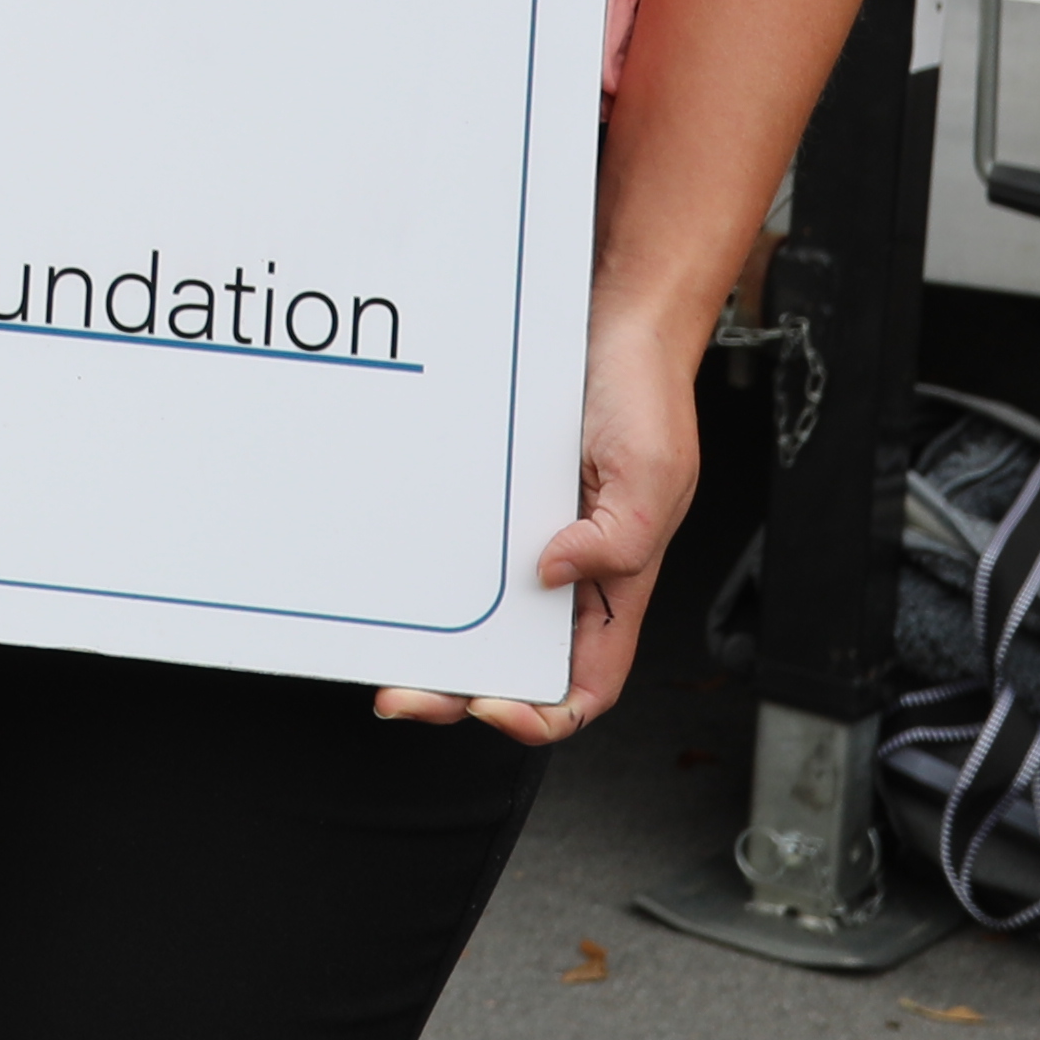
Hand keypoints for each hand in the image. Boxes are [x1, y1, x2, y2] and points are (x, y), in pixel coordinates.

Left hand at [377, 308, 690, 742]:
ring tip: (385, 654)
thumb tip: (554, 573)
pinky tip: (390, 581)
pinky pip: (452, 552)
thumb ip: (620, 538)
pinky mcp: (487, 503)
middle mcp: (564, 574)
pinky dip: (420, 577)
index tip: (493, 710)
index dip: (544, 716)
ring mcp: (521, 539)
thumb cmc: (645, 398)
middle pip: (512, 663)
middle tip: (403, 694)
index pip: (584, 683)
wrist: (609, 323)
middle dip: (457, 692)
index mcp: (613, 587)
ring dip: (430, 646)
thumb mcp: (654, 473)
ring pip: (474, 618)